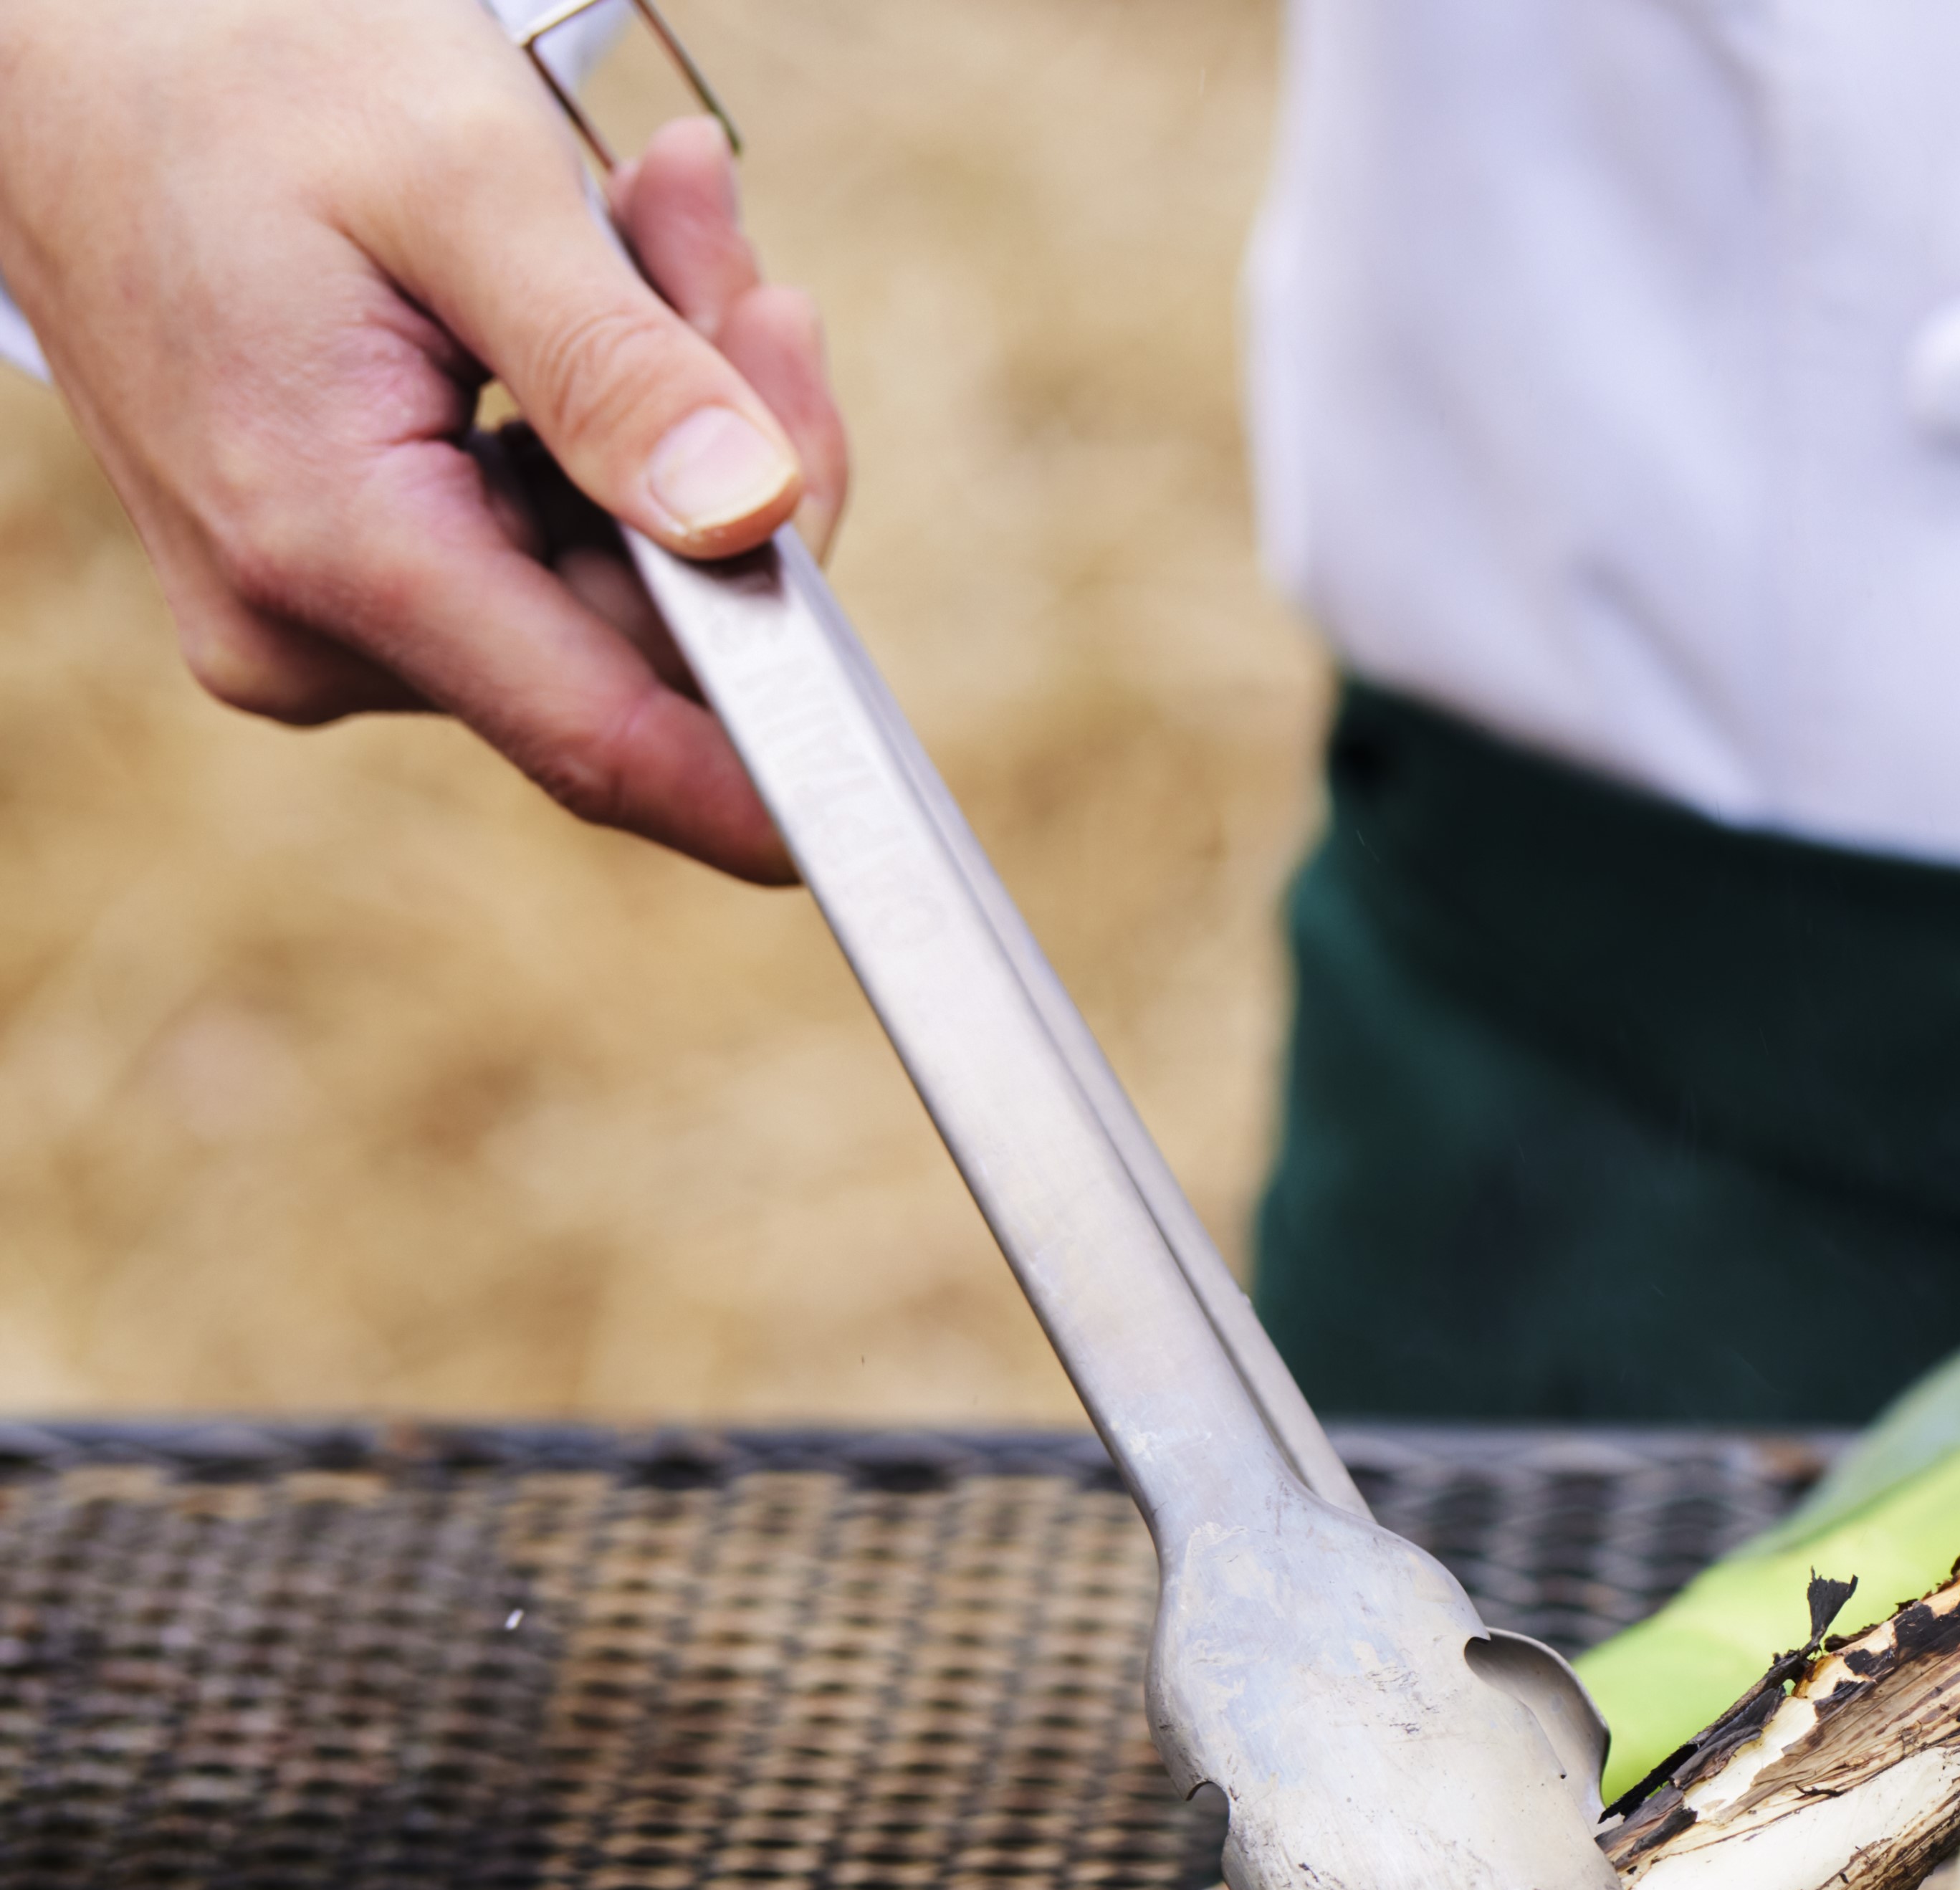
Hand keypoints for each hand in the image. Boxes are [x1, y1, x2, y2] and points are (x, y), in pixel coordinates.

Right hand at [0, 0, 848, 876]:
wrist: (63, 59)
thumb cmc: (240, 77)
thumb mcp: (455, 183)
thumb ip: (614, 369)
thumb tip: (757, 524)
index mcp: (332, 553)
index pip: (615, 746)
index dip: (787, 774)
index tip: (911, 784)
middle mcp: (318, 635)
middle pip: (652, 635)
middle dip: (740, 445)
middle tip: (724, 239)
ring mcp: (326, 622)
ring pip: (621, 575)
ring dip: (687, 403)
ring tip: (658, 210)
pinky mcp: (352, 579)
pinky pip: (555, 538)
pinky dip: (614, 415)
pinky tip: (606, 270)